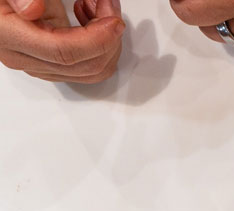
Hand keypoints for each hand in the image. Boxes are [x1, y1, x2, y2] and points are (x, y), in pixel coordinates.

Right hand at [0, 0, 123, 83]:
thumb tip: (31, 9)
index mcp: (10, 37)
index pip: (65, 52)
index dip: (97, 40)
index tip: (114, 22)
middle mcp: (24, 58)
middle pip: (85, 66)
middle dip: (109, 37)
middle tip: (108, 6)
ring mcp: (37, 64)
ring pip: (91, 70)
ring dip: (107, 41)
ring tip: (101, 8)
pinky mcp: (49, 63)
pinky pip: (85, 66)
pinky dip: (99, 45)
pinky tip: (90, 18)